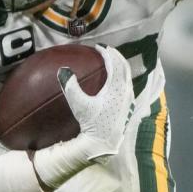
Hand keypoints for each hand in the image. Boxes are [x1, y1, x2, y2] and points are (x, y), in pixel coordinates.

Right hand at [57, 44, 133, 160]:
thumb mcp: (79, 105)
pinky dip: (121, 77)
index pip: (115, 63)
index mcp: (117, 88)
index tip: (98, 47)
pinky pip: (127, 85)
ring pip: (127, 76)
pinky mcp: (128, 107)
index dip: (107, 52)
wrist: (104, 144)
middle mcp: (126, 91)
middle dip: (116, 56)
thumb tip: (63, 70)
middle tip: (106, 50)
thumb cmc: (92, 124)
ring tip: (110, 62)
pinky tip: (114, 81)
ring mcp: (129, 99)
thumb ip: (71, 86)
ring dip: (120, 66)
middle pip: (124, 67)